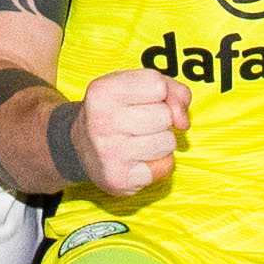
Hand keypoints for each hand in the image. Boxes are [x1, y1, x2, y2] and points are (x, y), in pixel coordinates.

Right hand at [71, 66, 189, 197]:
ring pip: (168, 141)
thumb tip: (183, 122)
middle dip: (160, 118)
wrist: (80, 148)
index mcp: (102, 92)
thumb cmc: (115, 111)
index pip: (156, 85)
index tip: (143, 100)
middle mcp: (102, 122)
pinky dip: (158, 163)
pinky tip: (138, 159)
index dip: (159, 92)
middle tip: (138, 123)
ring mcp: (110, 153)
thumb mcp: (135, 86)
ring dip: (161, 141)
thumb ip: (170, 89)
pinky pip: (165, 166)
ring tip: (138, 141)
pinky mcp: (120, 179)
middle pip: (165, 115)